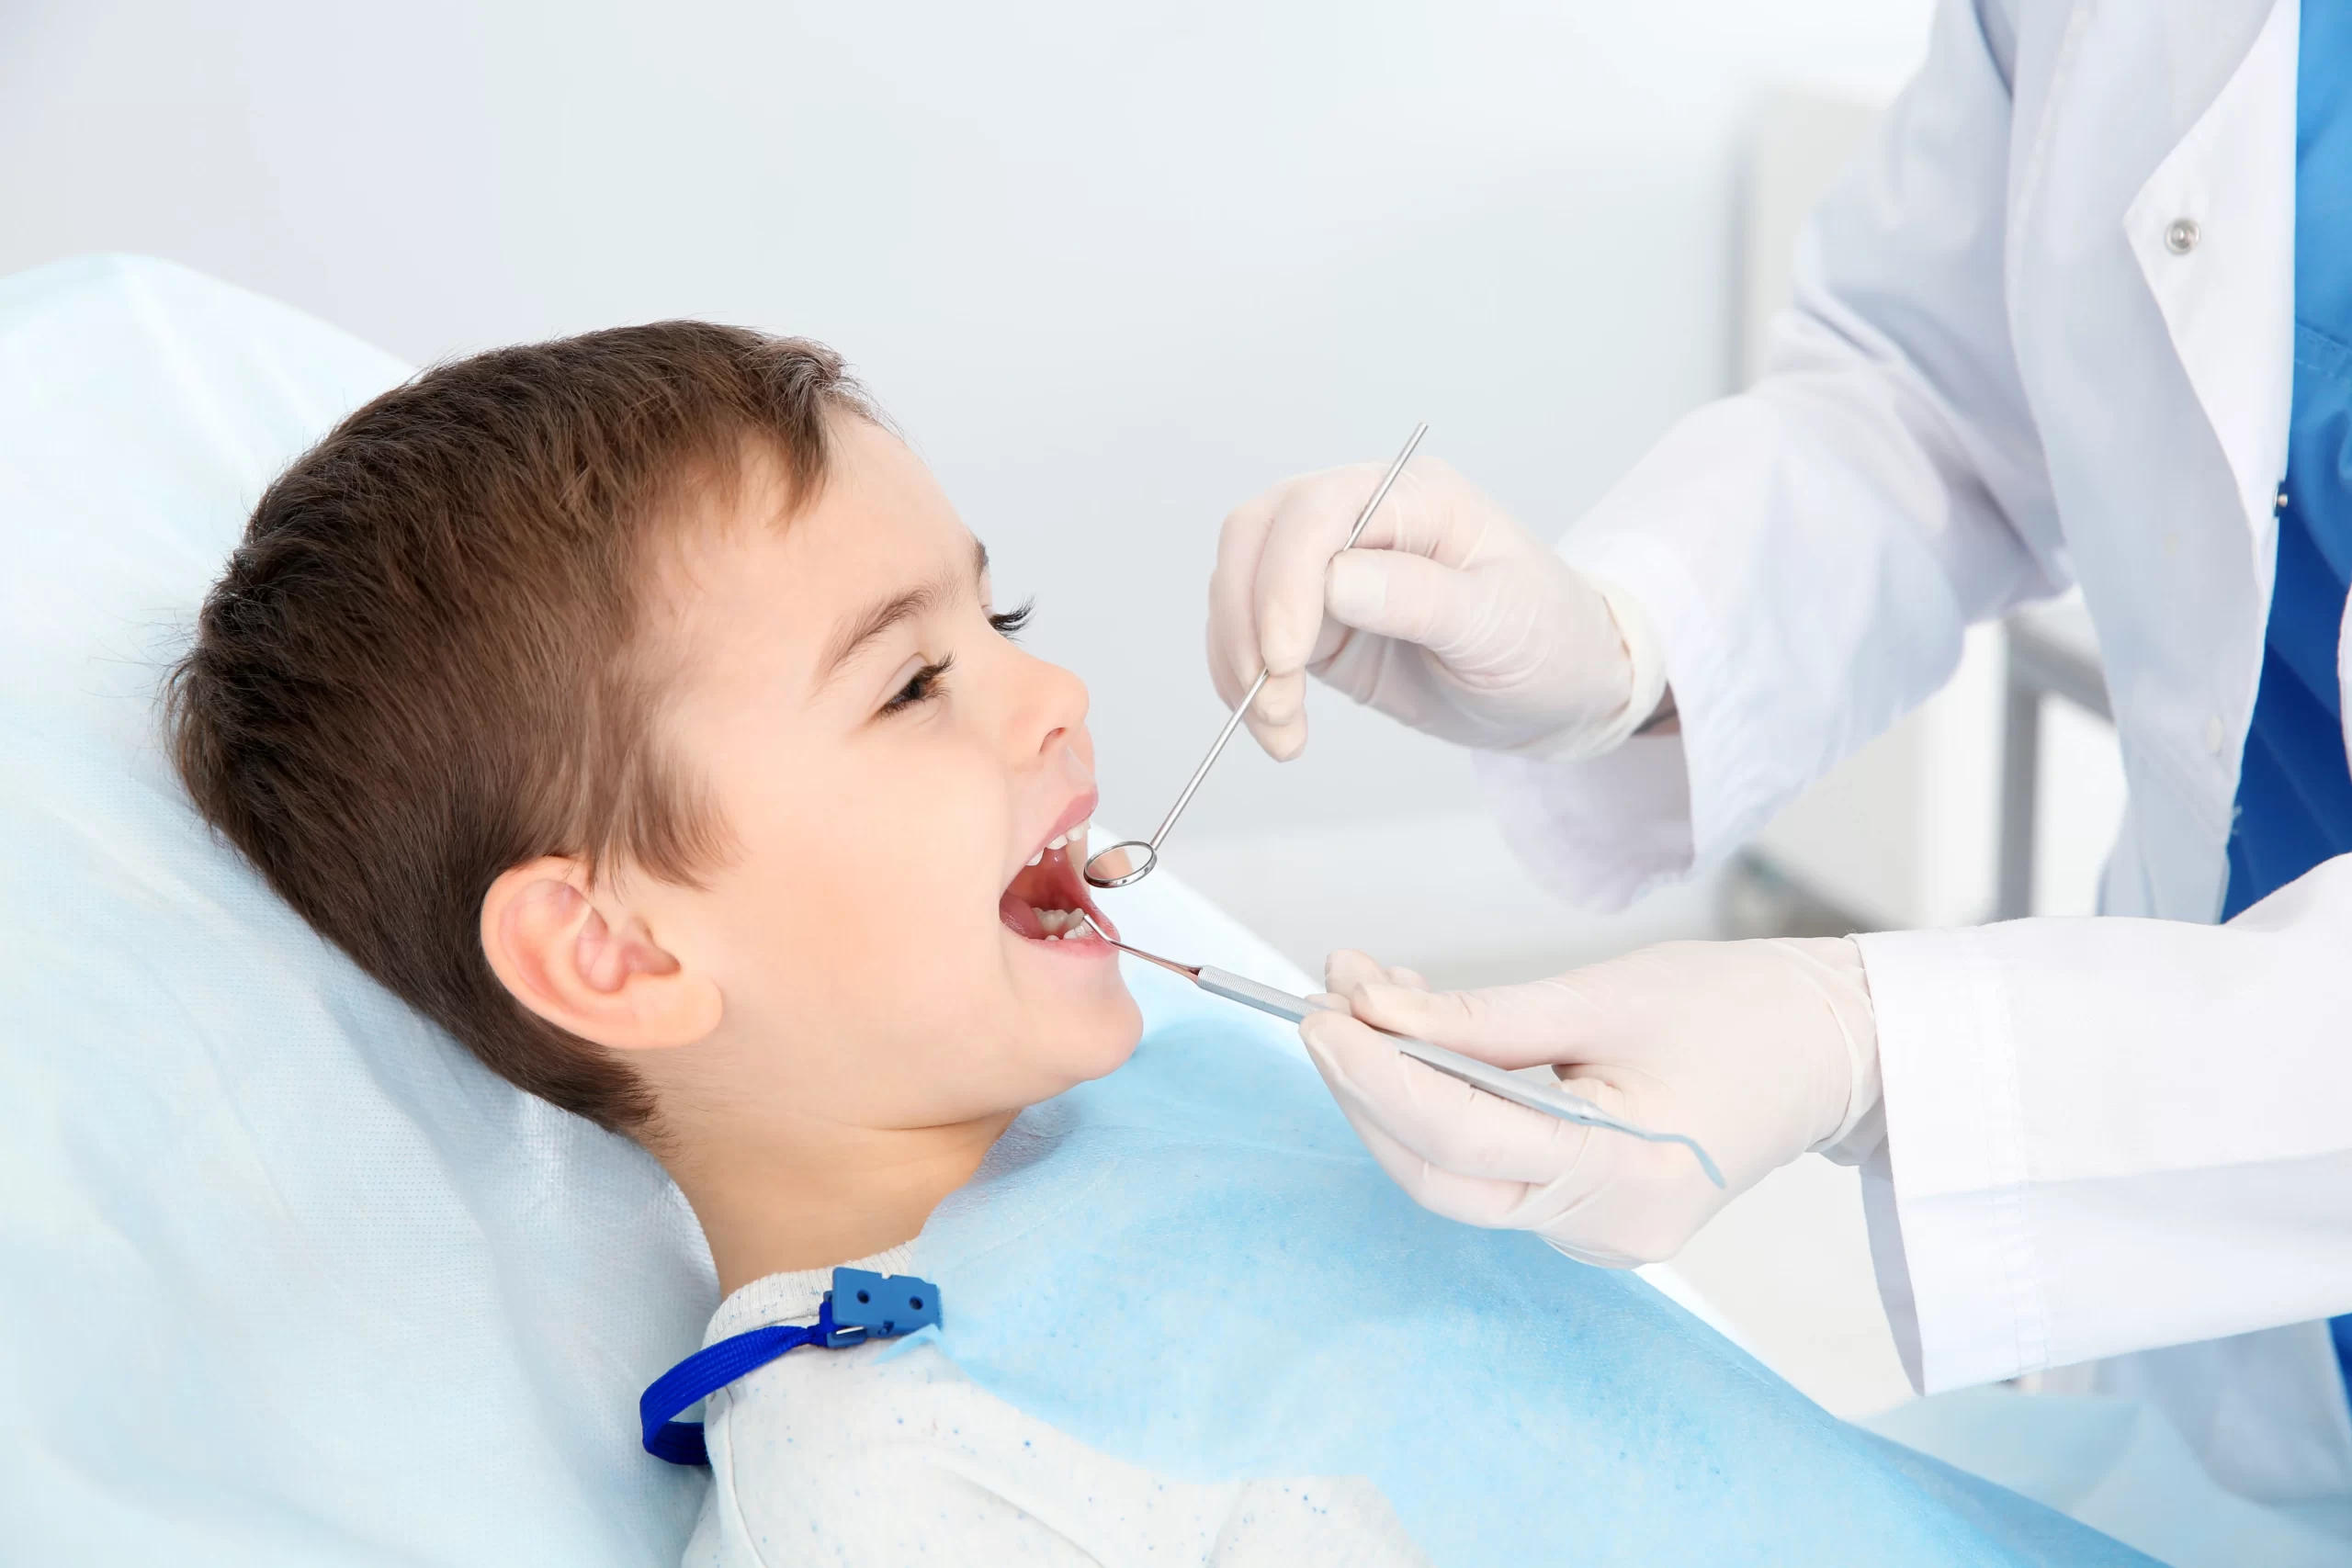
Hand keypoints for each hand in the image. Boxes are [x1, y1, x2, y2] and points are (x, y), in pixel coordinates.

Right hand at [1207, 455, 1656, 760]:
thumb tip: (1333, 581)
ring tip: (1281, 729)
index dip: (1285, 578)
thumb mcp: (1499, 621)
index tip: (1284, 656)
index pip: (1318, 510)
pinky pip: (1251, 638)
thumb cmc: (1547, 639)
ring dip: (1240, 660)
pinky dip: (1245, 683)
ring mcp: (1330, 569)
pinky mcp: (1316, 621)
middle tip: (1270, 694)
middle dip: (1246, 618)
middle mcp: (1362, 519)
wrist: (1558, 688)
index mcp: (1413, 496)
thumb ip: (1418, 597)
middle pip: (1257, 535)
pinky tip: (1279, 726)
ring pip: (1240, 587)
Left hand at [1298, 940, 1879, 1266]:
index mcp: (1628, 1177)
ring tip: (1368, 999)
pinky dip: (1445, 1106)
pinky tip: (1422, 1040)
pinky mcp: (1591, 1216)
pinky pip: (1491, 1169)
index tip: (1321, 1011)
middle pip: (1440, 1175)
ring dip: (1397, 1091)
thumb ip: (1479, 1016)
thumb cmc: (1743, 1010)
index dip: (1374, 1075)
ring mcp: (1601, 1235)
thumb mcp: (1603, 993)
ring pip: (1455, 1176)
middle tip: (1325, 1002)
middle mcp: (1611, 1229)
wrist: (1836, 1047)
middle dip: (1367, 1088)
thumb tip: (1370, 1010)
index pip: (1458, 1138)